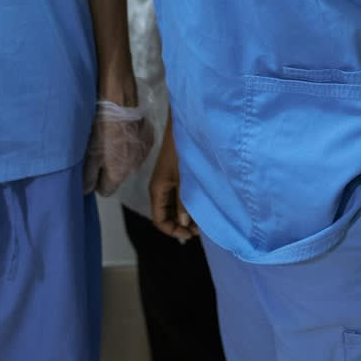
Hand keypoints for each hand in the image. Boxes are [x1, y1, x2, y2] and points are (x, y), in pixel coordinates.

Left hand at [83, 101, 154, 196]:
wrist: (121, 99)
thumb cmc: (102, 126)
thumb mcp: (89, 152)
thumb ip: (88, 175)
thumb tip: (87, 190)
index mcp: (119, 173)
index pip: (106, 191)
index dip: (96, 182)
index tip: (90, 169)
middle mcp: (134, 168)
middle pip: (118, 176)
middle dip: (108, 168)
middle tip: (98, 150)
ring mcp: (144, 153)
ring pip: (128, 162)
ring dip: (120, 155)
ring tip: (110, 138)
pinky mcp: (149, 139)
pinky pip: (137, 148)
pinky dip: (130, 143)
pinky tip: (122, 130)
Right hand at [148, 122, 197, 241]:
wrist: (184, 126)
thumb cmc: (181, 151)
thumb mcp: (184, 179)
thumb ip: (184, 202)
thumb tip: (184, 223)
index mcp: (157, 190)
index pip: (159, 221)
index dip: (173, 231)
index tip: (191, 234)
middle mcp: (160, 188)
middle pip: (166, 215)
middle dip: (181, 224)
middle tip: (201, 228)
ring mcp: (167, 181)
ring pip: (173, 206)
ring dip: (185, 214)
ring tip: (203, 218)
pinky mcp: (175, 175)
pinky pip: (178, 196)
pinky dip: (187, 203)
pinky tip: (201, 204)